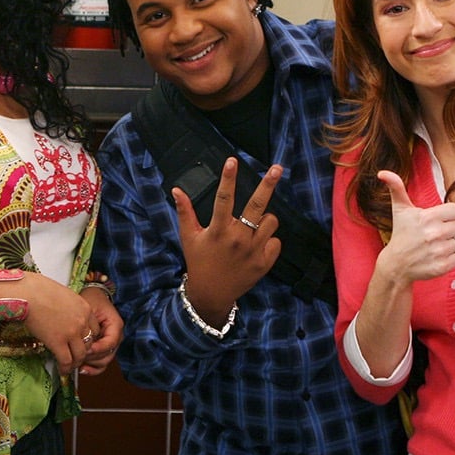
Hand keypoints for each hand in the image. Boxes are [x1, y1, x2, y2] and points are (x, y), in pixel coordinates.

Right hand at [24, 275, 98, 375]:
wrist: (28, 293)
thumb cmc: (40, 289)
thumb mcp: (64, 296)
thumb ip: (70, 308)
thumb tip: (65, 317)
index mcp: (85, 308)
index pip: (94, 329)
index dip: (87, 339)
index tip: (80, 343)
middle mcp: (82, 321)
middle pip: (89, 343)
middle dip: (83, 352)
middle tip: (75, 357)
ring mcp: (71, 332)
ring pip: (80, 354)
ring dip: (75, 363)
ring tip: (69, 366)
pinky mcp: (57, 342)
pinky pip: (66, 360)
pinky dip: (65, 368)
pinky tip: (62, 370)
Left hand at [78, 287, 123, 375]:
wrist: (93, 296)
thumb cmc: (92, 299)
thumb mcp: (89, 308)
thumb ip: (87, 324)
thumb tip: (81, 342)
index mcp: (116, 325)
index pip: (110, 343)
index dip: (97, 349)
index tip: (85, 350)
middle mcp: (116, 337)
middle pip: (107, 355)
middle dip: (91, 358)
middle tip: (77, 356)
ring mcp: (110, 344)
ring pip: (104, 362)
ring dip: (90, 364)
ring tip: (77, 361)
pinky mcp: (104, 349)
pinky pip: (100, 364)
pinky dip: (92, 368)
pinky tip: (82, 367)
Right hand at [175, 157, 281, 325]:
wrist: (211, 294)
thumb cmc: (199, 261)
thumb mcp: (189, 237)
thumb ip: (185, 212)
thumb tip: (176, 189)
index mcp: (218, 230)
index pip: (224, 198)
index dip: (228, 178)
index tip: (232, 160)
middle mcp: (238, 239)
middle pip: (257, 206)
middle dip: (268, 184)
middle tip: (277, 168)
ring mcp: (254, 252)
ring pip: (271, 221)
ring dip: (264, 219)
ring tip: (253, 226)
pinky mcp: (265, 263)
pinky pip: (276, 241)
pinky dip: (269, 240)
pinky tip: (256, 245)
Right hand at [374, 171, 454, 282]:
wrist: (396, 264)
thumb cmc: (401, 233)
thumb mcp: (399, 209)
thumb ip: (396, 187)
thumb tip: (382, 172)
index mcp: (427, 217)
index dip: (449, 214)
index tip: (440, 219)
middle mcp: (434, 234)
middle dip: (451, 229)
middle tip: (437, 233)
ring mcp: (438, 251)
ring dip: (451, 243)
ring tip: (436, 244)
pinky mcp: (442, 266)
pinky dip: (452, 257)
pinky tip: (438, 255)